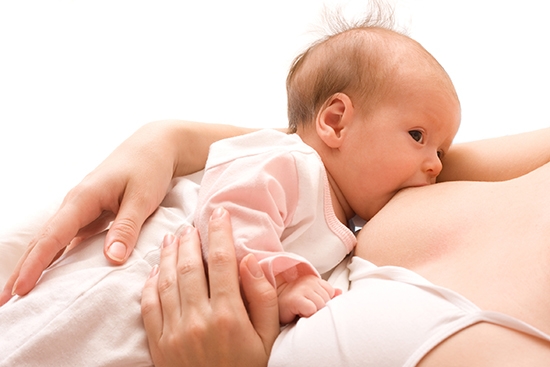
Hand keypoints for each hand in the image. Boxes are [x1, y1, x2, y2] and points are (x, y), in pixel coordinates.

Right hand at [0, 121, 179, 304]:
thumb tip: (111, 259)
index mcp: (84, 198)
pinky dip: (56, 255)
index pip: (53, 236)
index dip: (35, 264)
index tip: (21, 289)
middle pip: (43, 240)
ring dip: (36, 264)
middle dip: (23, 270)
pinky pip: (69, 237)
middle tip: (4, 301)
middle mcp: (76, 203)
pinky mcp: (92, 212)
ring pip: (53, 240)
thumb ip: (126, 227)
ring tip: (21, 292)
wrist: (156, 145)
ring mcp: (82, 208)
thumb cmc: (149, 167)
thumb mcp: (142, 197)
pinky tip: (52, 273)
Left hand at [141, 207, 278, 366]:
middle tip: (192, 224)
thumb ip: (263, 298)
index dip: (220, 232)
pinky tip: (154, 270)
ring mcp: (174, 332)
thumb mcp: (268, 337)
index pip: (222, 261)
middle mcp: (198, 319)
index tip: (220, 214)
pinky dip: (149, 284)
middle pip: (189, 265)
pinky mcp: (158, 344)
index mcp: (229, 315)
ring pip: (166, 280)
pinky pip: (149, 306)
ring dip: (167, 254)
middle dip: (190, 239)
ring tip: (172, 237)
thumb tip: (251, 261)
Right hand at [277, 275, 339, 324]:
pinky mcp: (294, 299)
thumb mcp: (310, 296)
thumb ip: (325, 293)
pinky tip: (298, 313)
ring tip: (301, 311)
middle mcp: (308, 281)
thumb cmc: (291, 302)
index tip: (311, 304)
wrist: (270, 304)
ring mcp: (301, 288)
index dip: (323, 301)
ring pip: (320, 305)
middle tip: (305, 309)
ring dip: (312, 312)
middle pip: (327, 300)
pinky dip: (306, 314)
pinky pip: (311, 310)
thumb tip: (340, 292)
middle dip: (318, 307)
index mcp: (313, 279)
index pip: (330, 292)